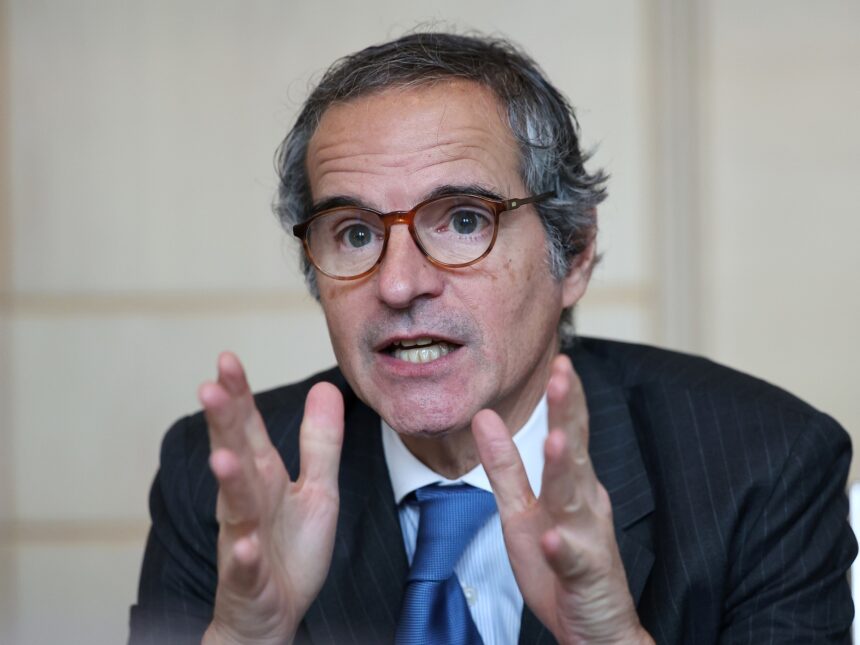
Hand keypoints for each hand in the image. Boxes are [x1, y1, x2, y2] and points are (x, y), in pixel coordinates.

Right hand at [199, 353, 343, 644]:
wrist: (273, 614)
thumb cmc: (290, 549)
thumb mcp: (318, 489)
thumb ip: (320, 442)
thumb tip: (325, 388)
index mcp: (263, 477)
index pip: (247, 428)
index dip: (238, 395)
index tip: (227, 358)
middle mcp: (247, 502)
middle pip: (234, 456)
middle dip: (223, 424)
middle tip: (209, 387)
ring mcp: (244, 540)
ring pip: (234, 508)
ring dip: (228, 483)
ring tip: (223, 458)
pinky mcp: (249, 579)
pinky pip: (246, 567)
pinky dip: (246, 556)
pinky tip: (247, 544)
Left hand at [472, 355, 651, 644]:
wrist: (593, 630)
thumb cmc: (559, 566)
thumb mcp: (522, 509)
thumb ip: (505, 465)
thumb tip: (484, 417)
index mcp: (571, 486)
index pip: (569, 433)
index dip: (565, 399)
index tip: (560, 361)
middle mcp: (584, 506)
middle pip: (576, 453)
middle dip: (569, 413)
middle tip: (566, 374)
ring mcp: (588, 541)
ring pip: (576, 501)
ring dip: (566, 470)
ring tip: (556, 441)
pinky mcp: (586, 579)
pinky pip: (575, 563)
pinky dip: (565, 550)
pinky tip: (555, 539)